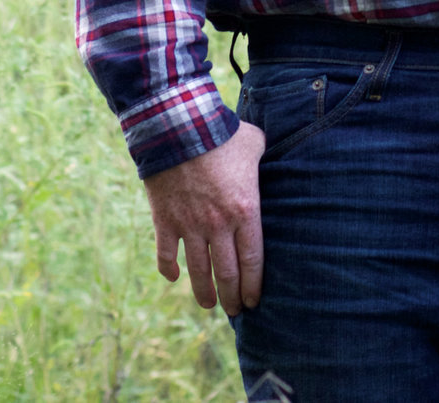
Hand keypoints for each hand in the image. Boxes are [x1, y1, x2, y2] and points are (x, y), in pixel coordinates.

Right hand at [143, 121, 267, 311]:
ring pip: (198, 271)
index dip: (253, 286)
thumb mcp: (254, 143)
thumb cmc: (221, 132)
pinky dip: (168, 270)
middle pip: (228, 273)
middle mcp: (218, 226)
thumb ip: (264, 157)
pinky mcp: (165, 221)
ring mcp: (190, 226)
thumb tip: (274, 154)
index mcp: (245, 211)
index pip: (253, 262)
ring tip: (209, 304)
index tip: (253, 301)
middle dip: (232, 297)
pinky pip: (165, 255)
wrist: (177, 126)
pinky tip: (174, 278)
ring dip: (204, 292)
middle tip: (234, 311)